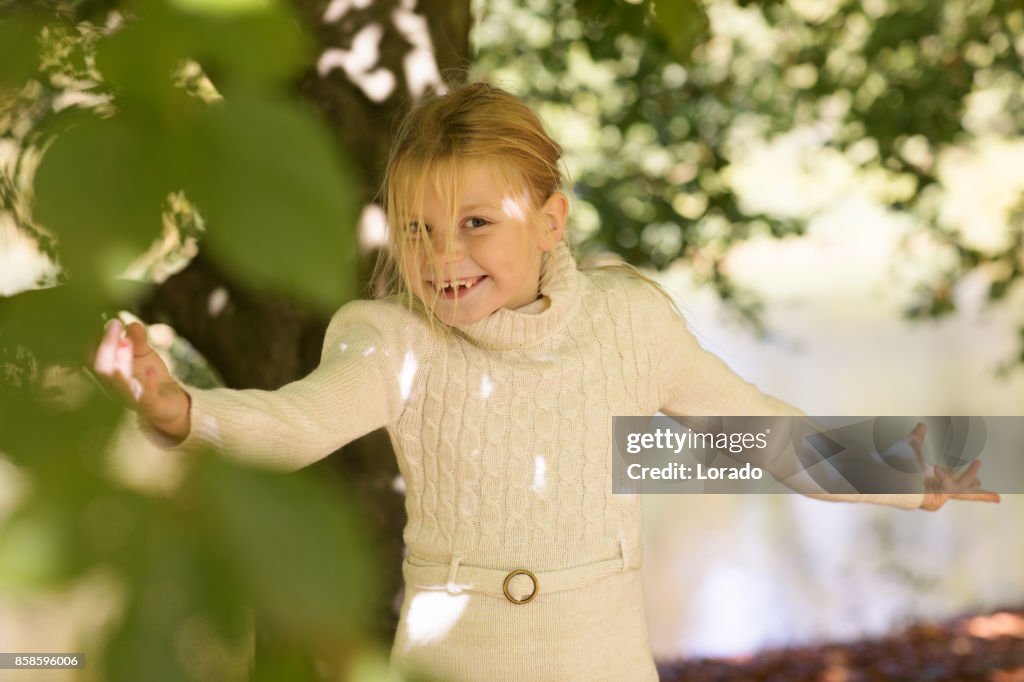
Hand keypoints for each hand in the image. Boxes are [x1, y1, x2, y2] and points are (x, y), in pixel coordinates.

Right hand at [92, 318, 190, 441]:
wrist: (168, 400)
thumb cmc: (147, 374)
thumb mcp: (142, 354)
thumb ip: (137, 339)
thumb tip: (132, 324)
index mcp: (107, 371)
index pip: (90, 356)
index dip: (92, 338)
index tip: (101, 318)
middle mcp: (113, 386)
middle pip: (101, 367)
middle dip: (106, 345)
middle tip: (114, 323)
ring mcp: (130, 398)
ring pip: (118, 383)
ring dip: (121, 361)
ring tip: (126, 341)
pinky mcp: (150, 406)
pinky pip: (146, 397)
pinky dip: (148, 383)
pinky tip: (151, 370)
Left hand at [905, 423, 1000, 510]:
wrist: (888, 475)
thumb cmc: (897, 463)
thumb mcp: (911, 445)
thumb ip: (918, 435)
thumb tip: (921, 424)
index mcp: (931, 476)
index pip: (953, 476)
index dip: (964, 474)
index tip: (976, 470)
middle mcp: (935, 487)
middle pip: (962, 491)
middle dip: (979, 492)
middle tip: (996, 495)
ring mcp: (936, 496)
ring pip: (962, 488)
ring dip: (970, 475)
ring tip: (978, 462)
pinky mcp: (936, 502)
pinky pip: (949, 486)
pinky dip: (944, 477)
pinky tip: (936, 470)